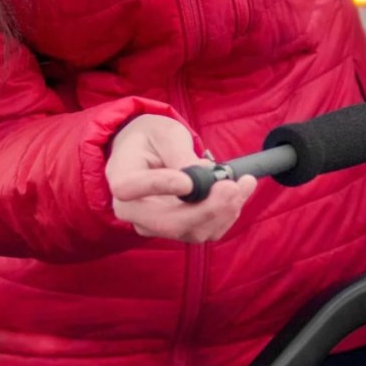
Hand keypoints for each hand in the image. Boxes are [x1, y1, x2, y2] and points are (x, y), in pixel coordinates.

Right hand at [106, 115, 256, 242]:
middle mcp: (133, 211)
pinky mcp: (177, 231)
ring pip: (192, 231)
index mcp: (122, 178)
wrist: (149, 153)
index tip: (187, 181)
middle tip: (234, 186)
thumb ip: (178, 152)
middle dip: (208, 208)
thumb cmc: (153, 138)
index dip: (160, 186)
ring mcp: (155, 226)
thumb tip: (199, 175)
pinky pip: (205, 231)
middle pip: (169, 222)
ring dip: (225, 211)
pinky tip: (238, 192)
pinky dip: (227, 214)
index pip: (131, 189)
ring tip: (244, 183)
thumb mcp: (165, 133)